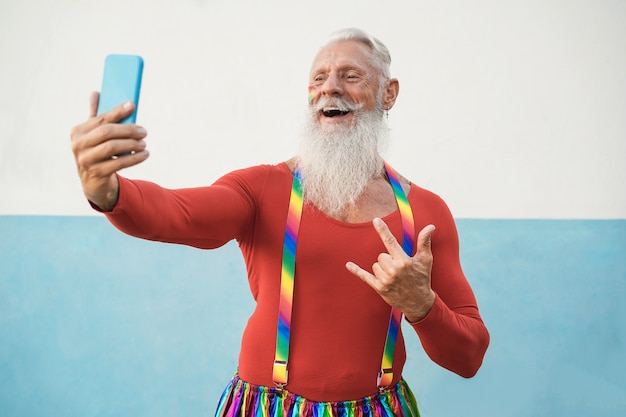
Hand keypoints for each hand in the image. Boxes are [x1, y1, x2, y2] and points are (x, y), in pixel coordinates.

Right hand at [70, 92, 148, 210]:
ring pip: (112, 148)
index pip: (101, 118)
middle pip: (106, 132)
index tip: (132, 105)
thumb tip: (96, 93)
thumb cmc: (96, 152)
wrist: (93, 181)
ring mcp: (86, 160)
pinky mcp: (96, 173)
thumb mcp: (94, 135)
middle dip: (128, 130)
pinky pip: (119, 163)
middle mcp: (79, 145)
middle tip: (144, 131)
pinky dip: (134, 158)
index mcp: (78, 131)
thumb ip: (96, 116)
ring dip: (132, 144)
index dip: (117, 111)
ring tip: (144, 143)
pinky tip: (144, 155)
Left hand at [346, 218, 435, 321]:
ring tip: (394, 277)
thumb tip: (430, 226)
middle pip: (381, 256)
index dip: (383, 230)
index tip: (376, 220)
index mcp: (404, 261)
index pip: (391, 242)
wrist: (419, 302)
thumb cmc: (422, 278)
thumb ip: (424, 242)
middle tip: (398, 269)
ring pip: (375, 265)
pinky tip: (348, 264)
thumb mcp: (425, 260)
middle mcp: (394, 270)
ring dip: (382, 269)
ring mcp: (386, 280)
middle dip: (388, 260)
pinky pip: (365, 276)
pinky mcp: (379, 288)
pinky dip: (356, 270)